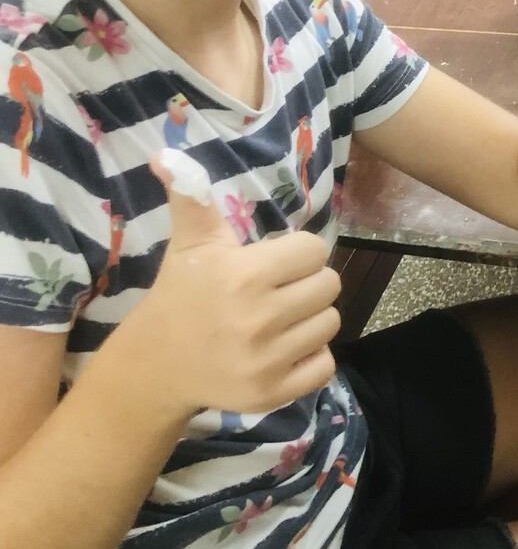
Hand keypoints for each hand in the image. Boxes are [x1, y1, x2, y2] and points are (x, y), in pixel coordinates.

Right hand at [111, 163, 341, 416]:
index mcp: (243, 275)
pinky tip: (281, 349)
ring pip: (331, 323)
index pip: (314, 250)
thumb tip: (166, 155)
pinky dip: (311, 357)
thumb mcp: (190, 243)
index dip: (296, 254)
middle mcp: (257, 319)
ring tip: (278, 319)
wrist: (155, 366)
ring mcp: (266, 361)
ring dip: (311, 318)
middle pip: (329, 286)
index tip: (272, 263)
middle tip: (277, 291)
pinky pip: (325, 365)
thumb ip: (192, 198)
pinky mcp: (271, 394)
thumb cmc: (181, 294)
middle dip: (307, 284)